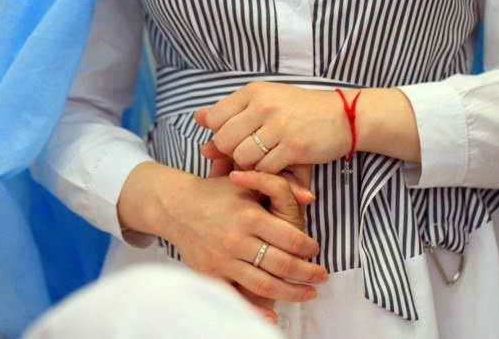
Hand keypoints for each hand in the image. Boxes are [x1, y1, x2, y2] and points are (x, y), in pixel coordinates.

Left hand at [195, 81, 350, 173]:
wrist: (343, 116)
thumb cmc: (299, 110)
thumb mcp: (264, 101)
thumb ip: (231, 110)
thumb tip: (198, 118)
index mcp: (253, 91)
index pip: (215, 118)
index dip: (220, 134)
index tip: (236, 138)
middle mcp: (263, 105)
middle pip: (224, 141)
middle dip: (232, 153)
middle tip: (250, 152)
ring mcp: (278, 126)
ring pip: (241, 157)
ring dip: (249, 164)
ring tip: (264, 158)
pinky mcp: (293, 146)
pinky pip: (264, 168)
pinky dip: (267, 171)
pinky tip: (279, 162)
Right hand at [209, 160, 316, 322]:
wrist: (177, 206)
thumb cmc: (216, 194)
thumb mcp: (247, 183)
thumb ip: (279, 187)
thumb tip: (311, 199)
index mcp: (250, 217)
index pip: (292, 240)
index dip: (310, 248)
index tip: (315, 250)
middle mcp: (237, 241)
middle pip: (283, 265)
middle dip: (308, 273)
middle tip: (322, 276)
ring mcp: (222, 260)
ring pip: (265, 285)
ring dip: (292, 293)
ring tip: (308, 293)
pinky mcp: (209, 274)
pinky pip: (236, 298)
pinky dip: (256, 311)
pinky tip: (274, 316)